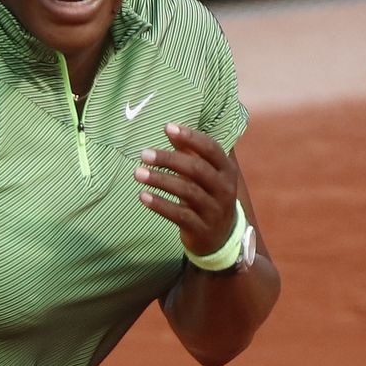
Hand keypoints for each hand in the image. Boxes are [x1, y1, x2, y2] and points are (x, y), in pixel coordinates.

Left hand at [134, 123, 237, 254]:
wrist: (220, 237)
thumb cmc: (208, 196)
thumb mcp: (205, 174)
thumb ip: (190, 152)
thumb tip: (169, 130)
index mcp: (227, 170)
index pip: (211, 148)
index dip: (190, 137)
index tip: (167, 128)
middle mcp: (224, 188)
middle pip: (197, 169)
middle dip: (169, 160)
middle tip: (144, 154)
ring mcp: (214, 210)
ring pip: (187, 191)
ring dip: (160, 180)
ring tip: (138, 173)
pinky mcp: (201, 228)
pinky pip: (179, 215)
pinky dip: (160, 204)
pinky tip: (143, 196)